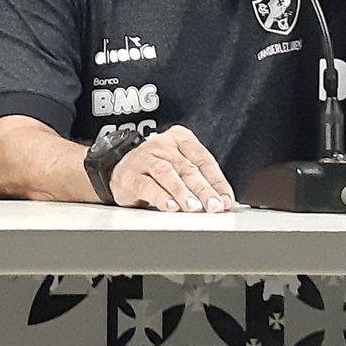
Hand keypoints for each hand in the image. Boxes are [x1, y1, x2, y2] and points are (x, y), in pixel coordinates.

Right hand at [108, 125, 235, 212]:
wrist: (120, 172)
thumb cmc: (156, 170)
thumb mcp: (180, 167)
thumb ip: (200, 181)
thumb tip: (223, 202)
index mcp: (180, 139)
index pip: (204, 159)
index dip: (217, 181)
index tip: (226, 200)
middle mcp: (162, 145)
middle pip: (187, 168)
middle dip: (204, 189)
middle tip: (214, 206)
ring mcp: (145, 159)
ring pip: (168, 174)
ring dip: (182, 192)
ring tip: (193, 207)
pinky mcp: (131, 175)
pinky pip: (147, 185)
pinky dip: (161, 197)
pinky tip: (170, 206)